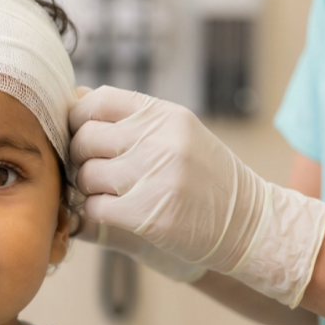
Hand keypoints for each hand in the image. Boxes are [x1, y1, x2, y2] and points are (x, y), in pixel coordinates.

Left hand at [69, 86, 324, 306]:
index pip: (98, 100)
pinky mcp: (148, 215)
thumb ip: (130, 119)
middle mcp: (160, 141)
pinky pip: (94, 207)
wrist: (249, 226)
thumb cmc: (204, 179)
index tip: (80, 135)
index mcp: (165, 115)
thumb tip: (74, 98)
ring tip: (109, 193)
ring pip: (86, 174)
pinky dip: (96, 212)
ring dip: (88, 188)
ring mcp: (154, 178)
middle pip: (85, 137)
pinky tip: (115, 212)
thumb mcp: (177, 135)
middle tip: (93, 170)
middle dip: (79, 156)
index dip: (78, 118)